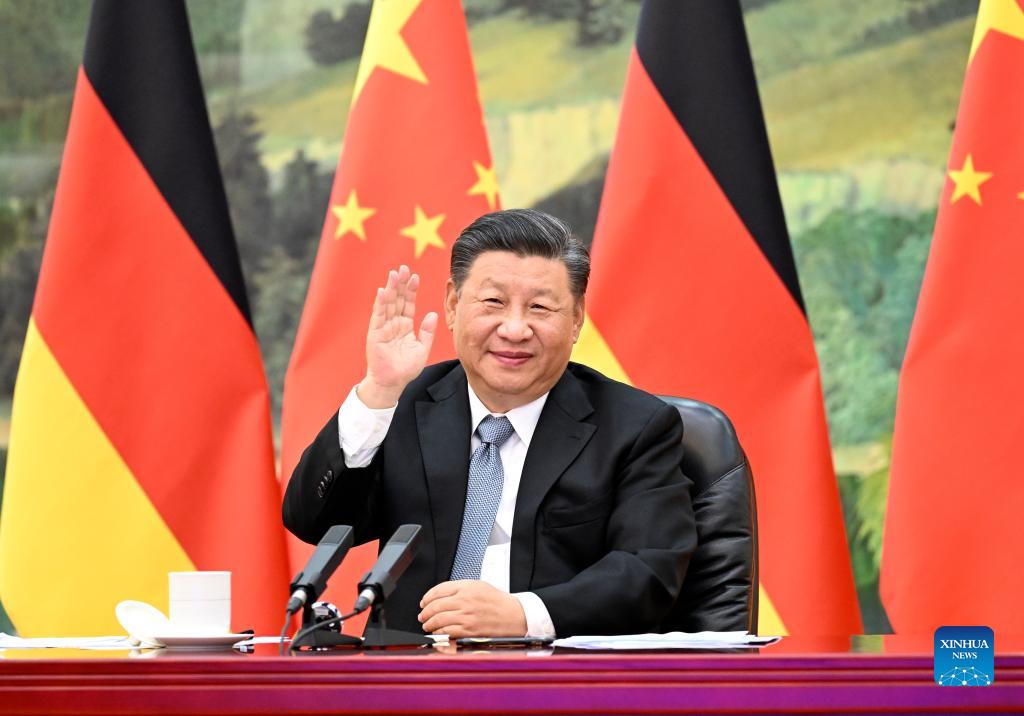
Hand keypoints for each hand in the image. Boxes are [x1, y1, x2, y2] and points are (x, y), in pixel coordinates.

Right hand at [359, 265, 437, 407]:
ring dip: (390, 289)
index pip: (408, 303)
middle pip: (397, 299)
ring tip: (394, 274)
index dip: (411, 290)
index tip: (415, 276)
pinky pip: (378, 316)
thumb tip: (432, 314)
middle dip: (400, 284)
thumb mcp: (422, 348)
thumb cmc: (406, 368)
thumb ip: (427, 331)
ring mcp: (383, 328)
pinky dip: (380, 304)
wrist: (393, 383)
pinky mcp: (375, 334)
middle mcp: (393, 324)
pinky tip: (382, 291)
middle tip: (404, 268)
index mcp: (405, 326)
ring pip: (387, 304)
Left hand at [418, 580, 526, 637]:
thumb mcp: (478, 586)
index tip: (423, 602)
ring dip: (429, 624)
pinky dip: (440, 633)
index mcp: (466, 587)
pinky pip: (448, 631)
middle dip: (425, 612)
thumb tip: (440, 595)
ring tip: (427, 625)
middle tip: (422, 616)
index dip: (427, 597)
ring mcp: (466, 616)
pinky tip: (438, 633)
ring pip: (439, 619)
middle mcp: (465, 600)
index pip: (438, 590)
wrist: (514, 614)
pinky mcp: (469, 630)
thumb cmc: (497, 601)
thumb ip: (459, 588)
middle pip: (436, 606)